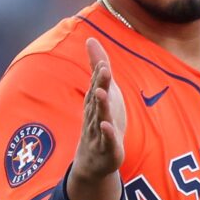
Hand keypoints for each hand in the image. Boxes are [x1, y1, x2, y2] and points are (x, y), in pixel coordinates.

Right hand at [69, 38, 127, 199]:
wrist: (94, 160)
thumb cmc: (100, 120)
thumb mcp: (103, 92)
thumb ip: (98, 66)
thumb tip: (91, 39)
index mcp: (95, 102)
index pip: (97, 84)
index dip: (100, 72)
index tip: (102, 59)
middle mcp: (94, 115)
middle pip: (97, 98)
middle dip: (101, 84)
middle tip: (104, 69)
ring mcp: (99, 132)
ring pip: (100, 117)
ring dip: (101, 106)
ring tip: (102, 93)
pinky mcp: (108, 148)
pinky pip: (107, 140)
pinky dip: (106, 133)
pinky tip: (107, 126)